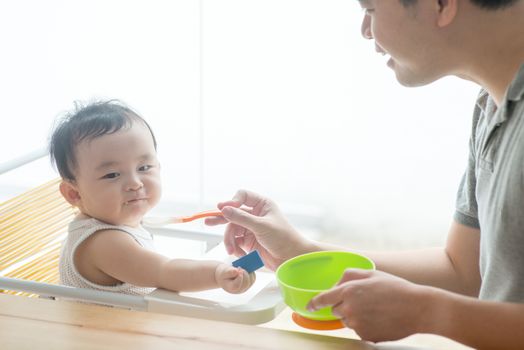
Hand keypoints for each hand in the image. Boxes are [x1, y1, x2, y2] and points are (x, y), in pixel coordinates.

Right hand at [206, 189, 311, 269]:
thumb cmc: (284, 238)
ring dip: (230, 240)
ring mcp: (251, 228)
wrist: (292, 258)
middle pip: (234, 213)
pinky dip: (235, 247)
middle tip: (207, 222)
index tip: (223, 208)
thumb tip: (224, 209)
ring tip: (231, 250)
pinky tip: (238, 253)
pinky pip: (236, 241)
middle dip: (222, 219)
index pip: (242, 196)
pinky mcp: (249, 241)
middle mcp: (256, 214)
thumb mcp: (261, 226)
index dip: (232, 201)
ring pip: (233, 229)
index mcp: (262, 205)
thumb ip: (241, 217)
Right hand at [215, 263, 255, 293]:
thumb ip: (229, 272)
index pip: (237, 285)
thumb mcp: (223, 271)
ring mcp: (245, 287)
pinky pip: (253, 277)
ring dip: (248, 272)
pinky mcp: (249, 283)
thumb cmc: (224, 274)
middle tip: (239, 267)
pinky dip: (250, 272)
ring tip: (241, 268)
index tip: (239, 270)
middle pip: (246, 283)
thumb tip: (236, 271)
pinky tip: (245, 269)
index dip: (239, 278)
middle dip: (244, 273)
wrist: (225, 275)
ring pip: (251, 280)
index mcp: (231, 288)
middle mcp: (239, 290)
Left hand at [307, 269, 432, 342]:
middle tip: (364, 300)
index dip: (314, 303)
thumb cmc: (395, 288)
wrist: (417, 308)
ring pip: (348, 321)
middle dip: (344, 305)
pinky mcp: (366, 335)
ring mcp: (357, 324)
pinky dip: (366, 325)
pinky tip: (380, 318)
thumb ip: (349, 275)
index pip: (323, 299)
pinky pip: (359, 330)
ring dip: (355, 316)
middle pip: (336, 310)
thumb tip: (336, 284)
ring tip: (376, 309)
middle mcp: (350, 308)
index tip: (310, 306)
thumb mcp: (371, 273)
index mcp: (349, 290)